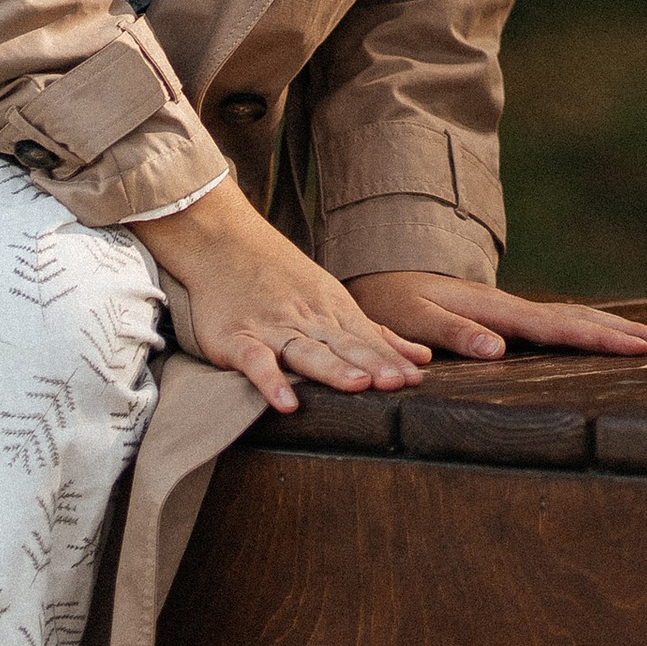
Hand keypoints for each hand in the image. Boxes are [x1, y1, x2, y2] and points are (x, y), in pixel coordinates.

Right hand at [131, 178, 430, 412]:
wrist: (225, 243)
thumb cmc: (283, 277)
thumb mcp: (333, 300)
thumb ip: (375, 334)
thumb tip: (421, 357)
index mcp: (331, 312)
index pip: (366, 340)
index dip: (390, 360)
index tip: (416, 380)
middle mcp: (307, 320)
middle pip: (343, 345)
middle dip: (372, 364)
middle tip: (398, 383)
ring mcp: (272, 328)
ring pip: (306, 351)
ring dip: (332, 369)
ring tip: (357, 386)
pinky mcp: (238, 338)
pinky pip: (256, 362)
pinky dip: (270, 381)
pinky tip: (286, 402)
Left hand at [342, 275, 646, 361]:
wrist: (383, 277)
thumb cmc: (394, 304)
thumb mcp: (414, 319)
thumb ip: (453, 332)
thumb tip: (498, 350)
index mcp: (498, 311)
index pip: (559, 327)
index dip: (600, 339)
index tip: (639, 349)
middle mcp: (515, 309)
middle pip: (581, 320)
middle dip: (628, 332)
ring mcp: (516, 313)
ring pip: (576, 319)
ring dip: (617, 330)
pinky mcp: (512, 321)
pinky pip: (561, 325)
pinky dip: (593, 329)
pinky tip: (610, 338)